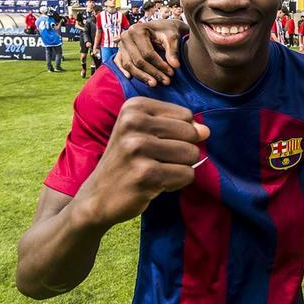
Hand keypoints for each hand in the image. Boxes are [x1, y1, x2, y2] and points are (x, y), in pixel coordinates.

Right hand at [80, 98, 209, 227]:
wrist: (98, 196)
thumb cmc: (127, 161)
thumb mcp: (145, 133)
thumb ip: (178, 126)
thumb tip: (206, 130)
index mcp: (134, 107)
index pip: (186, 115)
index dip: (180, 134)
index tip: (154, 144)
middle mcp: (134, 123)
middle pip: (191, 133)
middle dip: (183, 151)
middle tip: (156, 160)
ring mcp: (138, 148)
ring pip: (192, 154)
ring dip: (180, 167)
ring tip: (155, 171)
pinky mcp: (145, 174)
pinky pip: (187, 174)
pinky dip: (177, 183)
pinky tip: (154, 184)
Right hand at [116, 20, 189, 85]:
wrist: (163, 27)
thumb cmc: (168, 31)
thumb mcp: (173, 37)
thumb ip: (173, 51)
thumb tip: (175, 65)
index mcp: (138, 30)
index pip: (147, 53)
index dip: (159, 65)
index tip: (171, 73)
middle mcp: (126, 36)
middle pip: (137, 60)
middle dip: (152, 73)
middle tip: (166, 81)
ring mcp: (121, 44)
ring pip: (129, 64)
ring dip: (141, 76)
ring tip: (154, 83)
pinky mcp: (121, 50)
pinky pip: (119, 62)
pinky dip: (123, 71)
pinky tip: (130, 78)